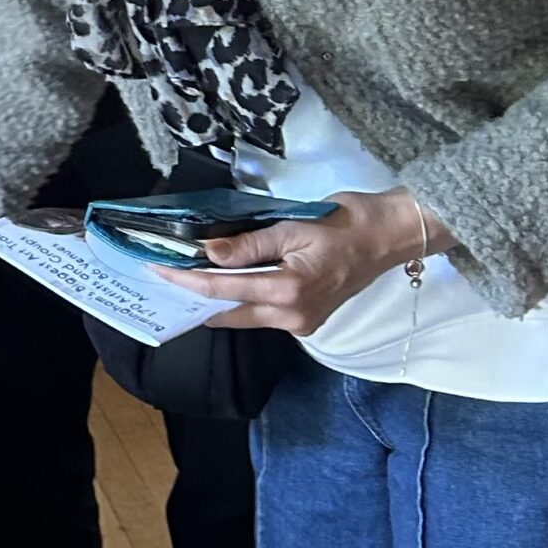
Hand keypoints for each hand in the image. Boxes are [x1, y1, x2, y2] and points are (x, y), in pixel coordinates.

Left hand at [165, 189, 454, 335]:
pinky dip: (241, 300)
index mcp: (288, 291)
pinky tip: (223, 284)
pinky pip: (263, 314)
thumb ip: (249, 244)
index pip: (223, 288)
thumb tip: (209, 253)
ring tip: (186, 279)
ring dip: (217, 300)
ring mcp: (301, 323)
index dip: (187, 279)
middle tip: (165, 279)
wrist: (389, 237)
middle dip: (195, 297)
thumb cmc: (346, 224)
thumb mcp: (292, 227)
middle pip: (229, 312)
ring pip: (245, 316)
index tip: (159, 270)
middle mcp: (293, 316)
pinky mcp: (307, 321)